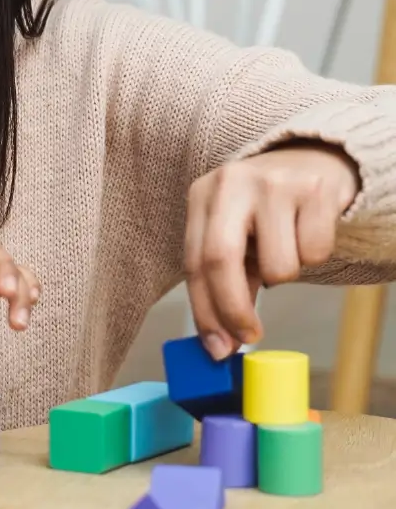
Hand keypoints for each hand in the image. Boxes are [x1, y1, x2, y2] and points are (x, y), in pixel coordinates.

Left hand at [185, 141, 359, 359]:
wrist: (316, 161)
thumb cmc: (266, 209)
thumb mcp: (236, 234)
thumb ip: (227, 280)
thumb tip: (222, 340)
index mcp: (203, 195)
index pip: (193, 261)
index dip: (204, 310)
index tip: (216, 347)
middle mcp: (231, 183)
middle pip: (219, 259)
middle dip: (233, 309)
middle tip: (248, 337)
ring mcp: (273, 183)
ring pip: (277, 266)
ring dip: (284, 275)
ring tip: (287, 249)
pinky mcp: (314, 190)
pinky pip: (314, 253)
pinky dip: (314, 256)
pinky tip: (309, 232)